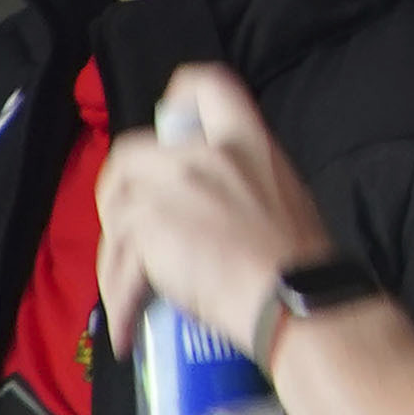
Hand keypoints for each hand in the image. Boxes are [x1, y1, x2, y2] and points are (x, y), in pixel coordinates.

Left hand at [96, 65, 333, 357]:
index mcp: (248, 139)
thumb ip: (242, 182)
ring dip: (114, 257)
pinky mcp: (148, 226)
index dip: (173, 105)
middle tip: (130, 234)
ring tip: (127, 293)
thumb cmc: (299, 260)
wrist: (292, 295)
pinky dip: (118, 299)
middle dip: (118, 196)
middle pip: (129, 154)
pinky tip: (129, 329)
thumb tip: (209, 207)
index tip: (165, 139)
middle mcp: (206, 153)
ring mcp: (174, 186)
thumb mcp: (282, 195)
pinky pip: (116, 262)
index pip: (205, 85)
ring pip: (114, 212)